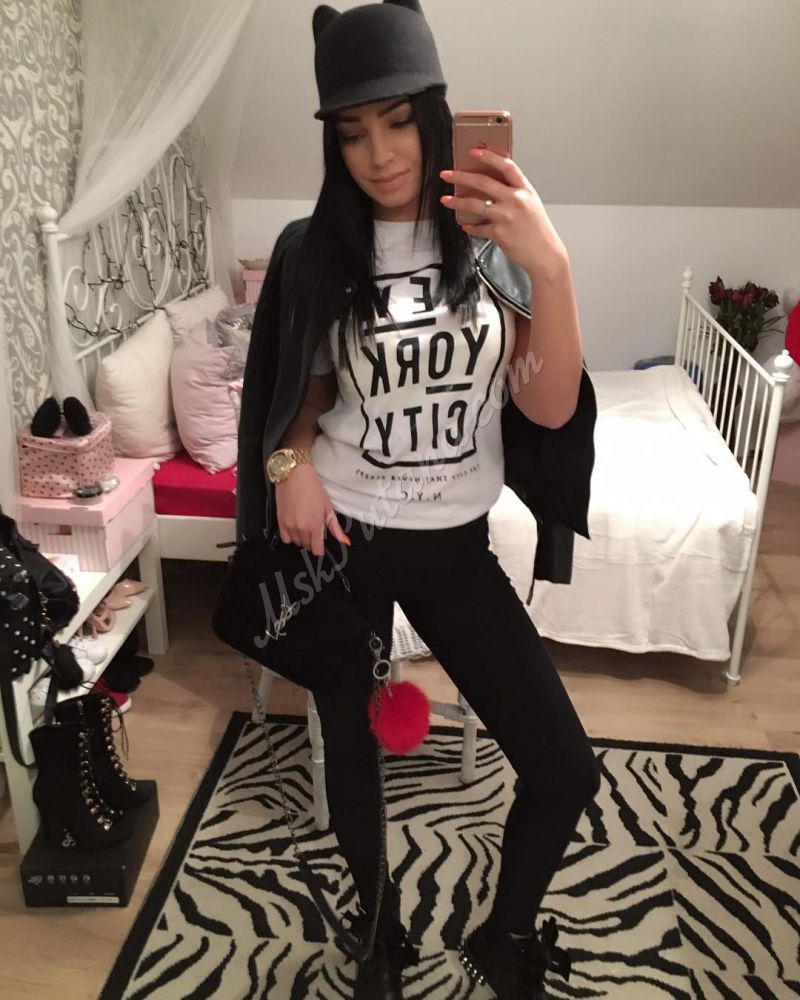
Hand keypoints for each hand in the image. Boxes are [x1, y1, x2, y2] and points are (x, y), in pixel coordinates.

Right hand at [275, 464, 350, 555]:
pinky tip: (294, 526)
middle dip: (311, 541)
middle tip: (314, 528)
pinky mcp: (280, 521)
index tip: (320, 545)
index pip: (316, 549)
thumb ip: (334, 526)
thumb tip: (344, 540)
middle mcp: (301, 528)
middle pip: (307, 546)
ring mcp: (289, 525)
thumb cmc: (311, 487)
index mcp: (315, 525)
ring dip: (301, 538)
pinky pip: (285, 538)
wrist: (294, 474)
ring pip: (296, 542)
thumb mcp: (327, 506)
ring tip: (304, 525)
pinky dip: (290, 536)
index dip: (320, 548)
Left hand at [439, 148, 567, 277]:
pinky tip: (466, 226)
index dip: (488, 156)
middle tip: (446, 174)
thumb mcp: (531, 203)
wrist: (544, 254)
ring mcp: (506, 216)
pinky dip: (470, 227)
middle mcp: (515, 200)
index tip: (473, 152)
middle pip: (483, 182)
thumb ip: (514, 192)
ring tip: (445, 200)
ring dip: (456, 202)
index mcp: (525, 190)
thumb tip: (491, 185)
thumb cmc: (537, 230)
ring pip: (474, 205)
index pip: (506, 166)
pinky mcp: (499, 233)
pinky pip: (478, 228)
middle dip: (460, 176)